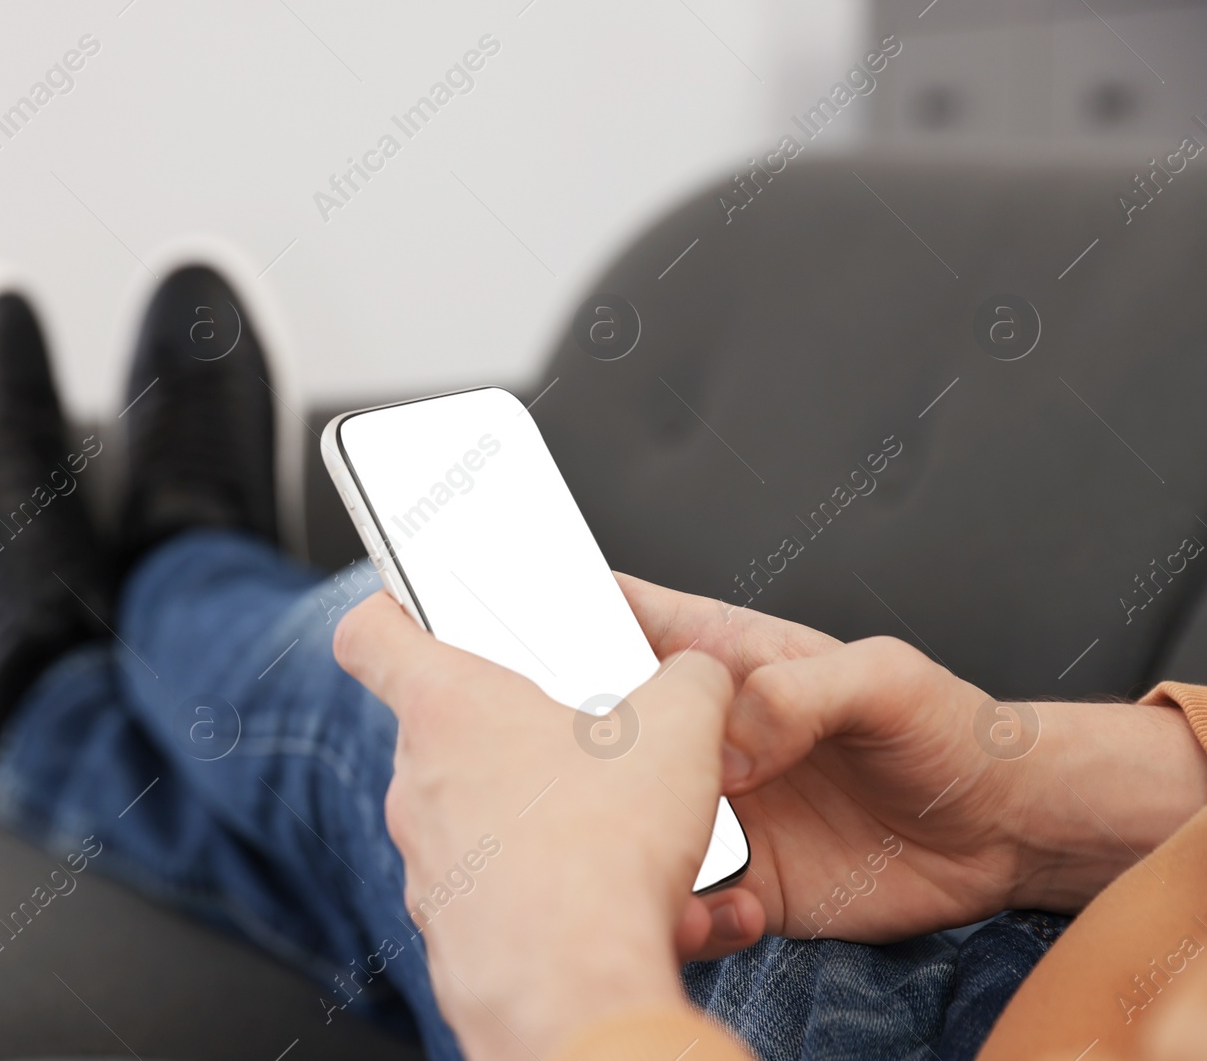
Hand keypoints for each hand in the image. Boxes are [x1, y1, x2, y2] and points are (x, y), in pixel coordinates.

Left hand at [335, 591, 735, 1060]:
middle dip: (531, 739)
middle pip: (457, 734)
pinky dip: (569, 898)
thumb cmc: (599, 856)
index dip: (392, 607)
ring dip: (563, 826)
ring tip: (638, 846)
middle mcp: (419, 787)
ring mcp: (430, 866)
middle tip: (597, 749)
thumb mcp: (680, 727)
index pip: (373, 631)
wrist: (576, 994)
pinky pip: (511, 896)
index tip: (411, 605)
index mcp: (448, 708)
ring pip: (494, 823)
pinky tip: (637, 912)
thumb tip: (699, 677)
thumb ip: (690, 678)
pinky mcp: (454, 933)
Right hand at [612, 575, 1206, 952]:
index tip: (509, 621)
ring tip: (623, 843)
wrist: (1004, 832)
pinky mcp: (738, 879)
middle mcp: (703, 734)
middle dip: (564, 738)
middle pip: (600, 722)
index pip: (623, 613)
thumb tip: (726, 743)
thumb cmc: (949, 730)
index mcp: (723, 658)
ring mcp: (713, 807)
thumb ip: (798, 693)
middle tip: (560, 760)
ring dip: (615, 833)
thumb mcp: (882, 678)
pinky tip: (704, 905)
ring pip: (625, 815)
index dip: (563, 608)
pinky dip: (675, 904)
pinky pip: (680, 895)